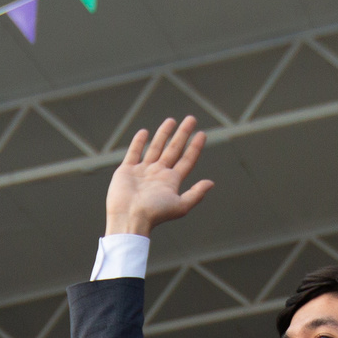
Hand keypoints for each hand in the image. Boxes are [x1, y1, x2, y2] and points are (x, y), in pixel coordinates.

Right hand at [105, 116, 213, 237]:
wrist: (129, 218)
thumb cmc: (155, 214)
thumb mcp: (180, 206)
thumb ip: (195, 194)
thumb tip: (211, 183)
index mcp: (171, 181)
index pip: (186, 160)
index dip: (195, 147)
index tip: (202, 134)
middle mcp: (158, 174)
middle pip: (173, 149)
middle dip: (182, 134)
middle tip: (191, 119)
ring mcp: (142, 172)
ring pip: (155, 148)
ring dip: (163, 134)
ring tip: (171, 120)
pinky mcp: (126, 171)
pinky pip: (134, 152)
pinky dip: (138, 142)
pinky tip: (145, 132)